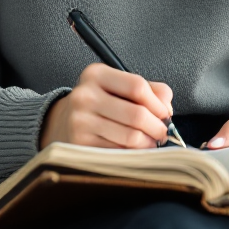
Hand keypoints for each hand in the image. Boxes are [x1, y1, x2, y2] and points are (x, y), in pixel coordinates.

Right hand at [39, 63, 173, 149]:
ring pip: (131, 137)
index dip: (158, 103)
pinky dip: (133, 154)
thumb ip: (148, 88)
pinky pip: (119, 153)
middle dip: (157, 127)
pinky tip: (133, 150)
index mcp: (96, 74)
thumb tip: (167, 106)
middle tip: (161, 132)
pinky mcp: (80, 145)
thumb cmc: (99, 102)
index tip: (165, 113)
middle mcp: (84, 96)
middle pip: (137, 115)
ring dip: (148, 143)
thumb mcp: (117, 86)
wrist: (62, 121)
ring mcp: (80, 121)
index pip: (137, 86)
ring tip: (150, 141)